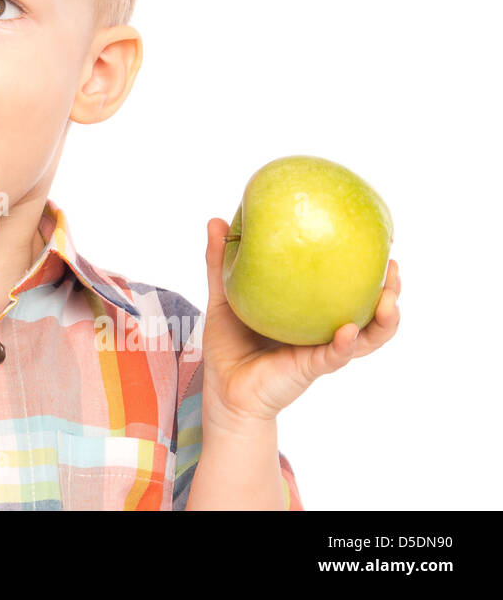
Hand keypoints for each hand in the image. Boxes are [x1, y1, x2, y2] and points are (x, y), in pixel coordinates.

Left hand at [199, 217, 401, 427]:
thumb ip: (220, 263)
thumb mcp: (224, 297)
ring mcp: (321, 351)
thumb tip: (215, 221)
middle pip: (370, 312)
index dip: (367, 269)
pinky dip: (343, 345)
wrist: (222, 389)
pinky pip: (333, 356)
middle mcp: (323, 331)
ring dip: (384, 321)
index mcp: (309, 313)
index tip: (378, 243)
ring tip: (390, 300)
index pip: (346, 288)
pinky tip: (348, 330)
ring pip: (365, 338)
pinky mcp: (310, 369)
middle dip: (390, 292)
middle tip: (394, 267)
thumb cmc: (228, 345)